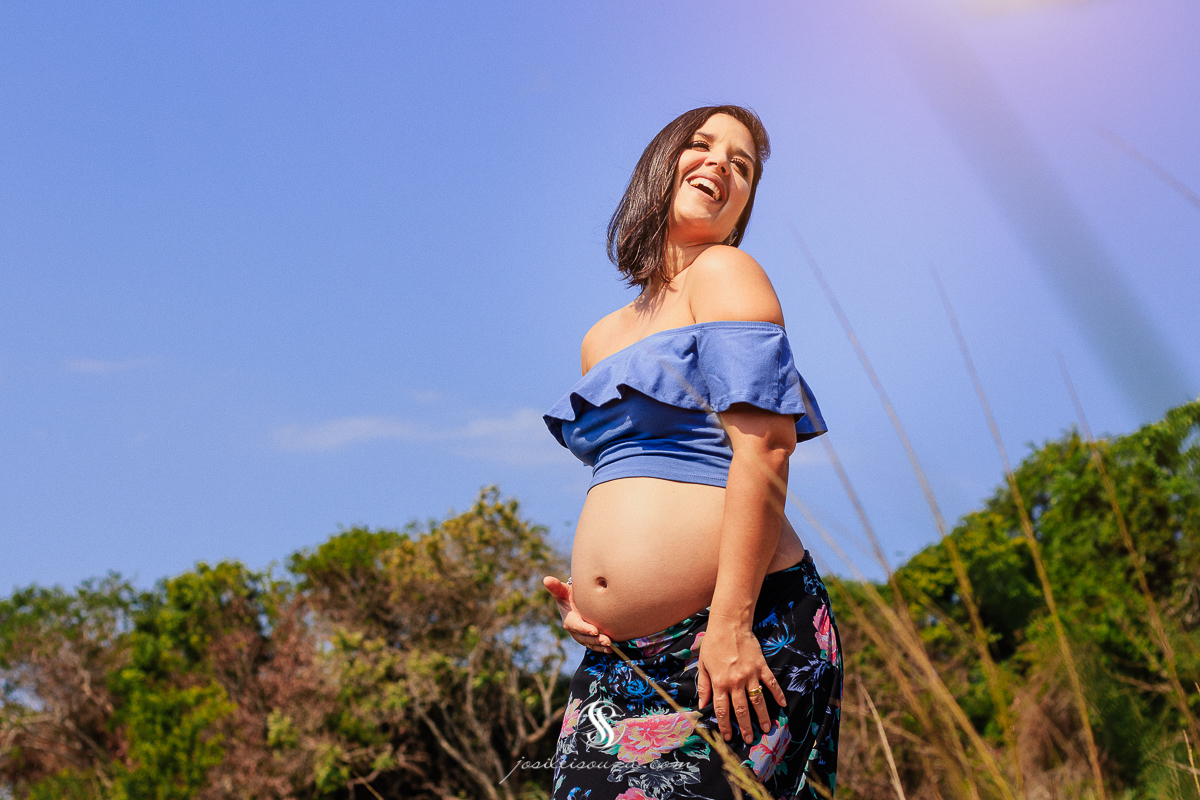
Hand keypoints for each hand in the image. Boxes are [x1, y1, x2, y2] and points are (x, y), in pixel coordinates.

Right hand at [543, 576, 612, 652]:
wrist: (575, 602)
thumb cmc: (568, 595)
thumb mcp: (563, 591)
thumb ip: (556, 587)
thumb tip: (546, 579)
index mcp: (569, 620)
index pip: (577, 626)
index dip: (585, 629)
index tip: (595, 631)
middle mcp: (575, 631)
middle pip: (585, 638)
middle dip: (595, 640)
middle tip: (607, 641)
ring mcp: (582, 636)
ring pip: (591, 643)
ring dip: (600, 646)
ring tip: (610, 646)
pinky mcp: (589, 639)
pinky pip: (595, 646)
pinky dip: (602, 649)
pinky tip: (611, 650)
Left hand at [696, 619, 786, 743]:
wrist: (729, 624)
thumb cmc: (713, 643)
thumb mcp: (703, 665)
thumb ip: (703, 686)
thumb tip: (701, 705)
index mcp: (719, 682)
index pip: (722, 709)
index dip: (724, 725)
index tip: (728, 737)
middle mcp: (735, 681)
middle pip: (741, 709)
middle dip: (745, 727)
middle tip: (749, 739)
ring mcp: (750, 674)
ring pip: (757, 700)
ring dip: (762, 716)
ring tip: (767, 728)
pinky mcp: (761, 666)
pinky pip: (771, 683)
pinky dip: (777, 694)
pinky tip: (782, 705)